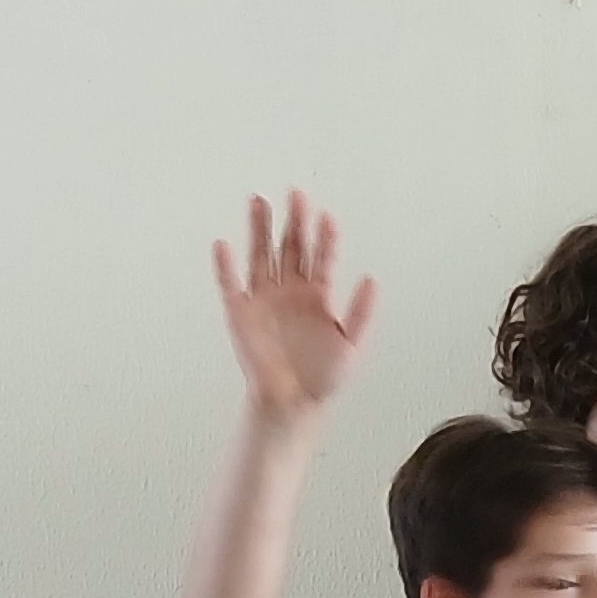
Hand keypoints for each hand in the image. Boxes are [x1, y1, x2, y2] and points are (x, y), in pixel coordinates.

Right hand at [214, 192, 377, 418]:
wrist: (293, 403)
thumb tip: (372, 279)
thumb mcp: (352, 345)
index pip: (321, 258)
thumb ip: (361, 312)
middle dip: (293, 221)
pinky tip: (224, 245)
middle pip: (290, 248)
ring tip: (259, 202)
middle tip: (296, 194)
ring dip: (259, 230)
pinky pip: (230, 285)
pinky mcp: (241, 314)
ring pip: (261, 256)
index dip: (324, 237)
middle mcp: (290, 293)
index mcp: (318, 297)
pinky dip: (225, 266)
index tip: (327, 216)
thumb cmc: (322, 378)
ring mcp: (265, 300)